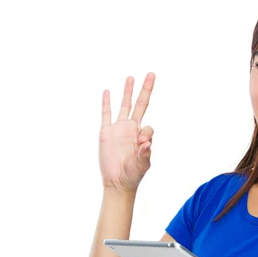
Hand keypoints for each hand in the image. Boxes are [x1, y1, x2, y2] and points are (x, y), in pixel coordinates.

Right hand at [99, 73, 155, 191]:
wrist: (117, 182)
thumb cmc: (133, 175)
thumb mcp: (142, 165)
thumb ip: (145, 154)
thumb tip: (146, 142)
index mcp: (142, 136)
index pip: (148, 127)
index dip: (146, 134)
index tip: (142, 144)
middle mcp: (132, 129)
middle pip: (140, 104)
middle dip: (146, 90)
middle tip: (151, 74)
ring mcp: (119, 129)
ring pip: (124, 105)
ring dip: (128, 91)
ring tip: (131, 77)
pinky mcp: (106, 132)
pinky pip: (106, 114)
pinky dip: (106, 103)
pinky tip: (107, 91)